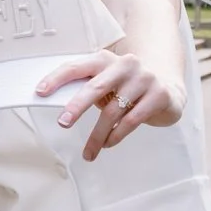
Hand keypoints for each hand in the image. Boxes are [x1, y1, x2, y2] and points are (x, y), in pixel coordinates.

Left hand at [35, 49, 183, 161]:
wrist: (169, 89)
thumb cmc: (127, 89)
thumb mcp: (107, 84)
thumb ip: (87, 89)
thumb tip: (57, 105)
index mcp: (106, 59)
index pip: (77, 67)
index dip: (57, 79)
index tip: (40, 92)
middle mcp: (125, 64)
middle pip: (95, 87)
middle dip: (76, 107)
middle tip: (62, 123)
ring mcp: (144, 79)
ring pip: (113, 111)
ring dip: (97, 135)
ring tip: (89, 152)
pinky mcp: (159, 95)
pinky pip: (131, 120)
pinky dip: (116, 135)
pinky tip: (108, 144)